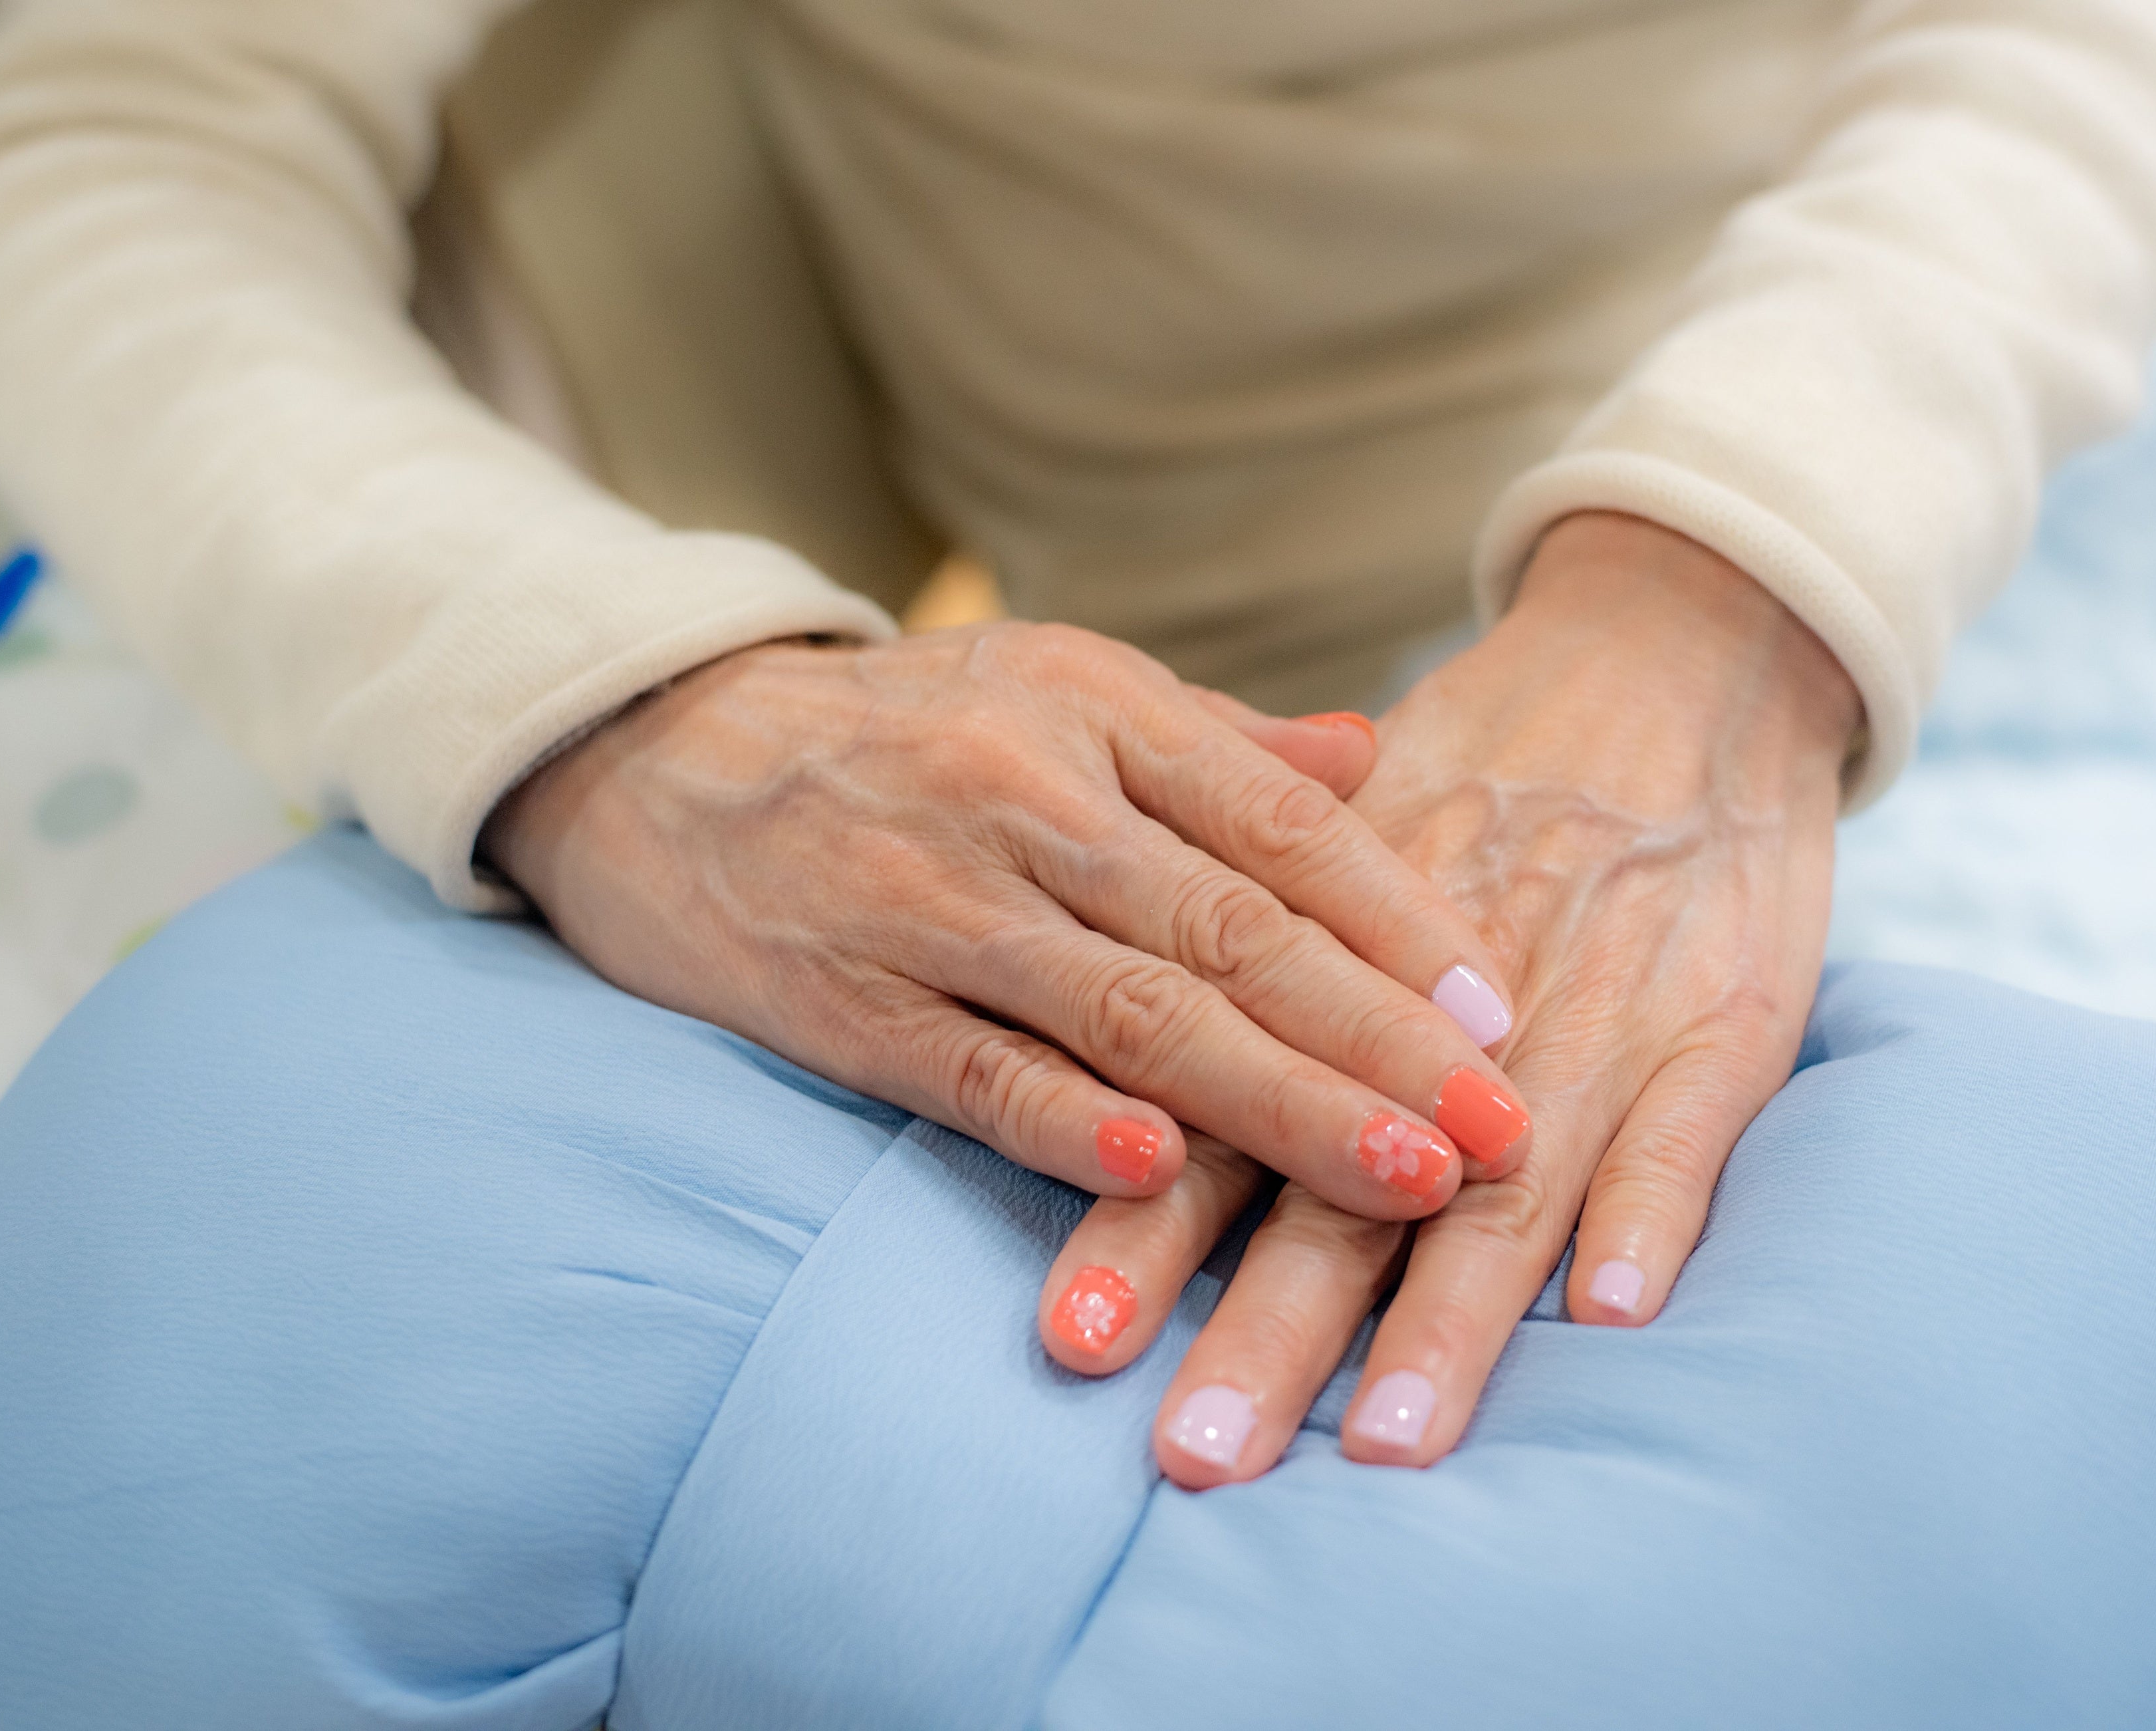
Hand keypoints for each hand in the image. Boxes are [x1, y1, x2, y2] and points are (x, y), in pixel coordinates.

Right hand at [483, 622, 1536, 1219]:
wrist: (653, 746)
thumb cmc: (895, 727)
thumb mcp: (1053, 685)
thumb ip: (1213, 742)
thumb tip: (1374, 757)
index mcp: (1096, 710)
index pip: (1283, 824)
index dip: (1402, 921)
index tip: (1502, 1013)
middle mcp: (1026, 793)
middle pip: (1234, 929)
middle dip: (1380, 1038)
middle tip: (1501, 1129)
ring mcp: (930, 897)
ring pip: (1131, 1010)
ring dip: (1277, 1102)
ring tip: (1400, 1178)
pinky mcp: (840, 993)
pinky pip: (974, 1068)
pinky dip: (1073, 1125)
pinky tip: (1168, 1174)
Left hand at [1034, 515, 1858, 1480]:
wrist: (1674, 664)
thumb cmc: (1493, 779)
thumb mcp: (1351, 844)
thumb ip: (1239, 961)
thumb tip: (1111, 1092)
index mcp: (1340, 963)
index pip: (1223, 1110)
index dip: (1149, 1227)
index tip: (1072, 1345)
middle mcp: (1456, 1008)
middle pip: (1349, 1179)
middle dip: (1271, 1325)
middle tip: (1193, 1453)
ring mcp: (1594, 1016)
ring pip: (1511, 1185)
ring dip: (1451, 1320)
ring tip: (1391, 1447)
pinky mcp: (1723, 1021)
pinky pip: (1688, 1125)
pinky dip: (1654, 1212)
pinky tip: (1617, 1313)